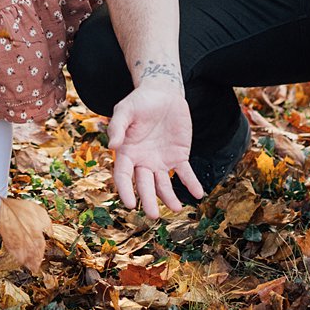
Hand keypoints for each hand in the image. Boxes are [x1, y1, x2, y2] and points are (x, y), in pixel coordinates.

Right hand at [107, 79, 200, 217]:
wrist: (162, 93)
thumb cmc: (139, 101)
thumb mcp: (124, 110)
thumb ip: (117, 126)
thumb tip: (112, 146)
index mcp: (127, 152)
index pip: (123, 175)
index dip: (125, 190)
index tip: (130, 204)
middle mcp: (143, 161)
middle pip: (145, 185)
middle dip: (149, 200)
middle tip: (153, 215)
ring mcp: (161, 161)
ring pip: (164, 184)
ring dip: (170, 198)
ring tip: (177, 209)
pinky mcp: (179, 156)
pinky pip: (185, 173)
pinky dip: (191, 184)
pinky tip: (198, 194)